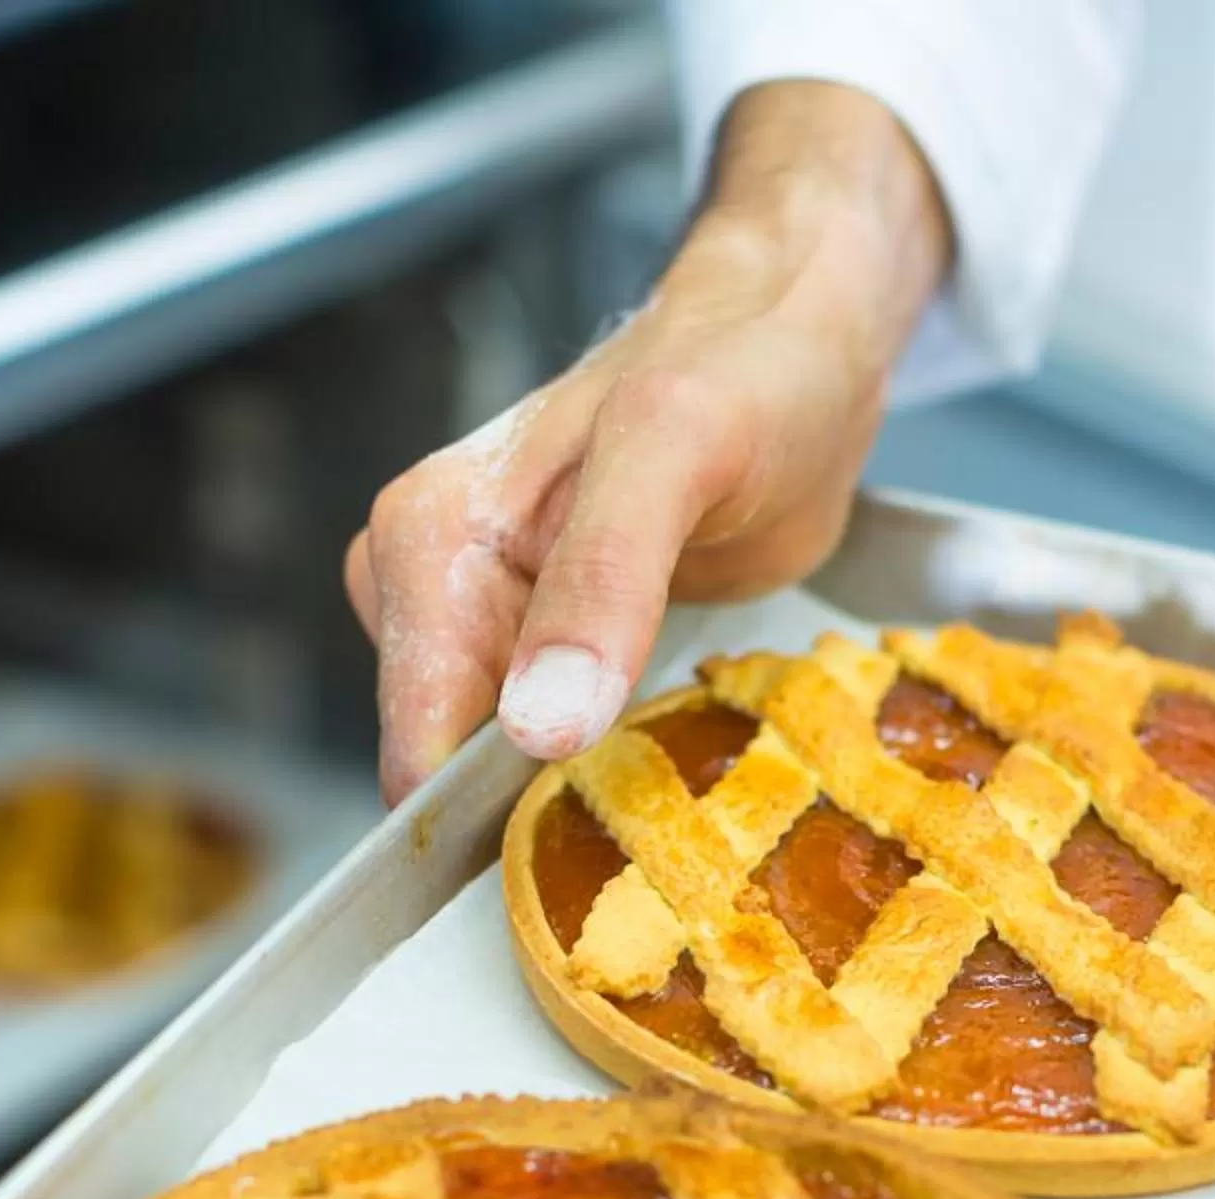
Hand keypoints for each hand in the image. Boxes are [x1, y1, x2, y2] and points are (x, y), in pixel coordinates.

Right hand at [349, 83, 952, 802]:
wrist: (796, 344)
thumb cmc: (743, 372)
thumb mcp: (676, 452)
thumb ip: (602, 583)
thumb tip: (535, 726)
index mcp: (428, 543)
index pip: (418, 744)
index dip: (495, 818)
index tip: (595, 839)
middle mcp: (431, 588)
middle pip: (454, 776)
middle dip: (547, 810)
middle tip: (665, 795)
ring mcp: (484, 624)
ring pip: (502, 776)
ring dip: (585, 794)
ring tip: (678, 748)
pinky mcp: (541, 648)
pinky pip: (548, 750)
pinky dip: (608, 767)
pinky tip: (668, 732)